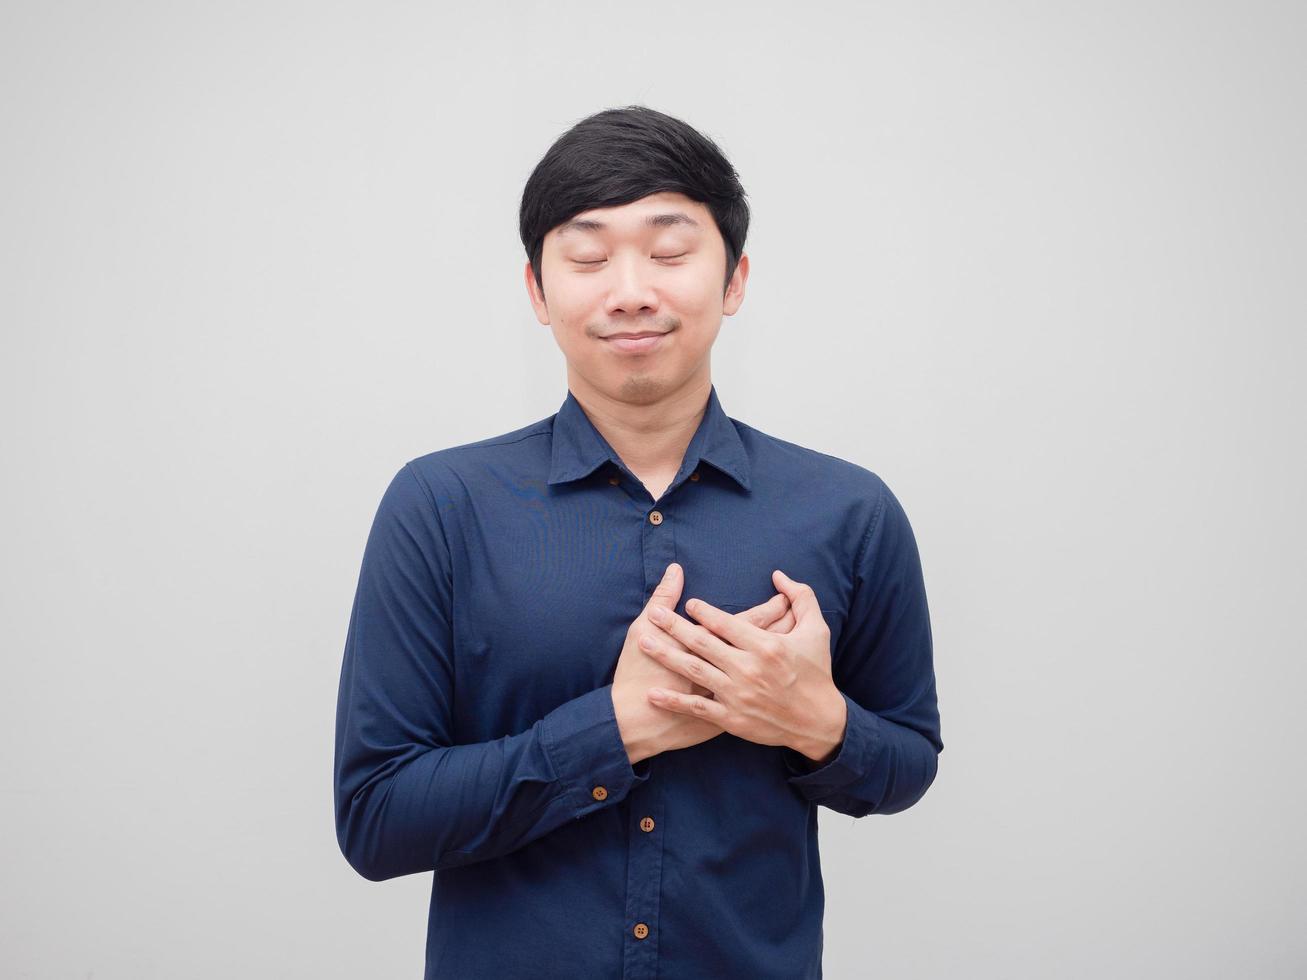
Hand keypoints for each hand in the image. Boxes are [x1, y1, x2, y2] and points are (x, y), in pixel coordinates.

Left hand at [642, 568, 847, 762]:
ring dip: (666, 655)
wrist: (818, 722)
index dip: (703, 611)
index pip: (725, 622)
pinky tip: (653, 693)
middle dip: (674, 626)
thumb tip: (779, 575)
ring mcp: (737, 695)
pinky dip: (673, 701)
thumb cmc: (817, 672)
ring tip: (644, 642)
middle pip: (702, 642)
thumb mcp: (817, 630)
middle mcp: (748, 668)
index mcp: (766, 646)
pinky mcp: (732, 719)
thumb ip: (801, 597)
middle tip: (654, 614)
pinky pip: (697, 707)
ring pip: (694, 670)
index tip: (687, 603)